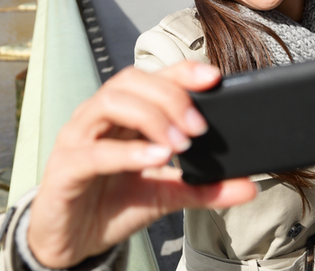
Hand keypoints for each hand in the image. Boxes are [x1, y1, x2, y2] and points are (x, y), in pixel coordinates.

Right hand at [27, 61, 257, 267]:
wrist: (70, 243)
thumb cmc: (111, 206)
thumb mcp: (165, 195)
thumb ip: (203, 188)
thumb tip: (248, 185)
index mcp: (121, 116)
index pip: (151, 78)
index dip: (181, 71)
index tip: (214, 78)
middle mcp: (97, 118)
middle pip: (130, 81)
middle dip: (169, 96)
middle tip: (199, 127)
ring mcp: (77, 139)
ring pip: (110, 102)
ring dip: (150, 117)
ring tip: (179, 144)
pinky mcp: (65, 168)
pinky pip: (94, 152)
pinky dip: (129, 152)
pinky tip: (156, 158)